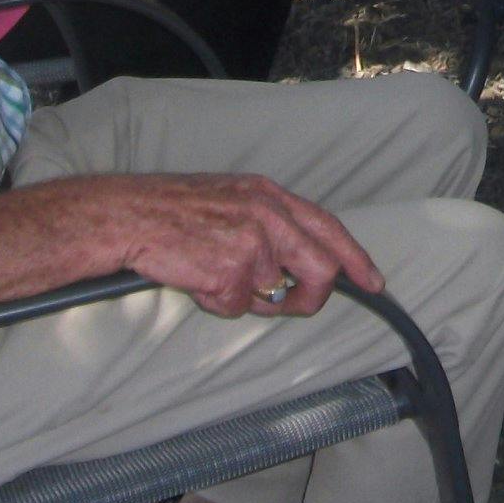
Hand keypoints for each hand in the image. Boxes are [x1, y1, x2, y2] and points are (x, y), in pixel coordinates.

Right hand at [116, 173, 381, 317]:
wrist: (129, 214)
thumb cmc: (174, 209)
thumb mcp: (233, 198)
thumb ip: (270, 224)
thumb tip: (293, 267)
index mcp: (271, 195)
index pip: (329, 227)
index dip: (355, 258)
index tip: (374, 282)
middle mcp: (270, 216)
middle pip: (321, 269)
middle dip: (311, 296)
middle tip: (291, 304)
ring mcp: (252, 243)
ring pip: (273, 294)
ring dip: (247, 298)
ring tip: (213, 274)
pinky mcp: (232, 270)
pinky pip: (239, 307)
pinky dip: (219, 303)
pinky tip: (196, 279)